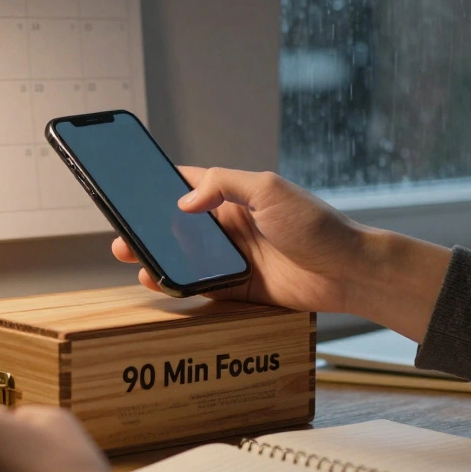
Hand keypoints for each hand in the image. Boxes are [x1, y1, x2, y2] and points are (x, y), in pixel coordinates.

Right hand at [111, 167, 451, 339]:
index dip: (161, 184)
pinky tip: (160, 283)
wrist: (349, 273)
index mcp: (238, 196)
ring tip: (134, 259)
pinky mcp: (240, 287)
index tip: (130, 184)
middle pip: (180, 226)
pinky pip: (202, 286)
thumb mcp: (270, 190)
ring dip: (158, 258)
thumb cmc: (317, 226)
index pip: (191, 184)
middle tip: (121, 235)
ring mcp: (236, 257)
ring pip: (186, 257)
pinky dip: (179, 285)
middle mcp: (233, 225)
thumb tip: (185, 200)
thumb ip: (224, 185)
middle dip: (149, 229)